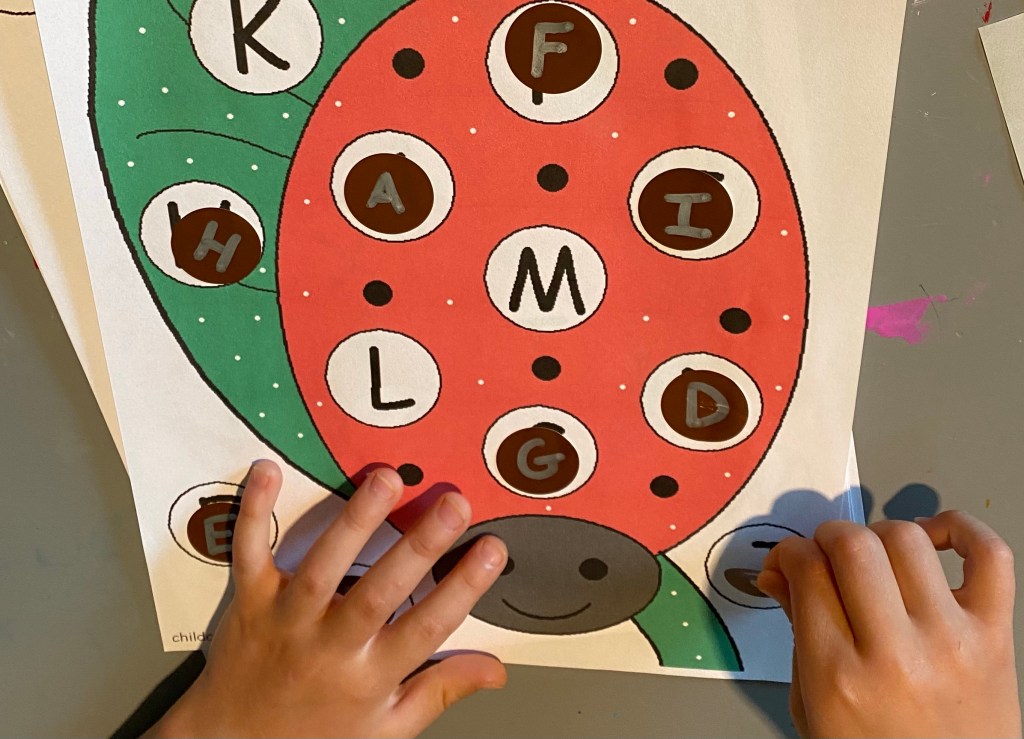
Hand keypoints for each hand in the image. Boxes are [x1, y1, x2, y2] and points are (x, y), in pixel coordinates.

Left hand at [149, 461, 508, 738]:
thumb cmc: (315, 735)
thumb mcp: (385, 728)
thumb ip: (439, 691)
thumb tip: (496, 669)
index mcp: (369, 676)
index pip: (427, 629)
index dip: (463, 589)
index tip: (493, 549)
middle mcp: (330, 645)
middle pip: (380, 592)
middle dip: (420, 545)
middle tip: (454, 502)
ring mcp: (287, 619)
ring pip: (322, 567)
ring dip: (354, 521)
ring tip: (387, 479)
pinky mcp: (249, 601)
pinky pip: (249, 553)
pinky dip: (253, 512)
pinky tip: (268, 473)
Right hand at [758, 511, 1019, 738]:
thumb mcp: (813, 708)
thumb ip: (797, 635)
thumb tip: (778, 574)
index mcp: (838, 676)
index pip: (806, 571)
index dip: (789, 554)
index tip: (789, 562)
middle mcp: (894, 653)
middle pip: (851, 545)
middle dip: (826, 537)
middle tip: (825, 556)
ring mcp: (951, 641)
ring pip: (907, 539)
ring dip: (879, 535)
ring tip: (875, 558)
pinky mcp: (996, 637)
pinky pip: (988, 555)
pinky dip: (961, 528)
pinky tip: (934, 538)